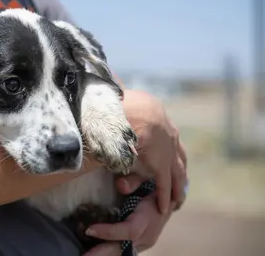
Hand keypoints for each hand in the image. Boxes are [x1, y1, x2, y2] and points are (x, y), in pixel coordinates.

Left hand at [82, 175, 175, 255]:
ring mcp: (144, 243)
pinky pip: (123, 252)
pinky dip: (108, 252)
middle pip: (123, 249)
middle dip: (101, 253)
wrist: (170, 200)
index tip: (89, 229)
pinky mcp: (140, 245)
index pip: (129, 231)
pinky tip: (94, 252)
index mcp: (149, 220)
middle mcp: (147, 236)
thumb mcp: (147, 179)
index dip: (109, 232)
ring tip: (84, 255)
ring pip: (122, 253)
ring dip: (102, 255)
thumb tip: (120, 184)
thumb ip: (134, 181)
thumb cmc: (155, 187)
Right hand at [121, 90, 187, 213]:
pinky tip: (164, 206)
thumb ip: (116, 93)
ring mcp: (167, 149)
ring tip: (177, 198)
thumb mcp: (119, 93)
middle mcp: (168, 133)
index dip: (170, 146)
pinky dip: (164, 196)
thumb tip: (107, 82)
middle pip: (178, 154)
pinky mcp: (160, 165)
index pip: (168, 134)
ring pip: (176, 172)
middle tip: (181, 182)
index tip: (173, 154)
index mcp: (158, 116)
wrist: (126, 110)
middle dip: (179, 168)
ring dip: (177, 185)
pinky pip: (163, 184)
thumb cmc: (118, 99)